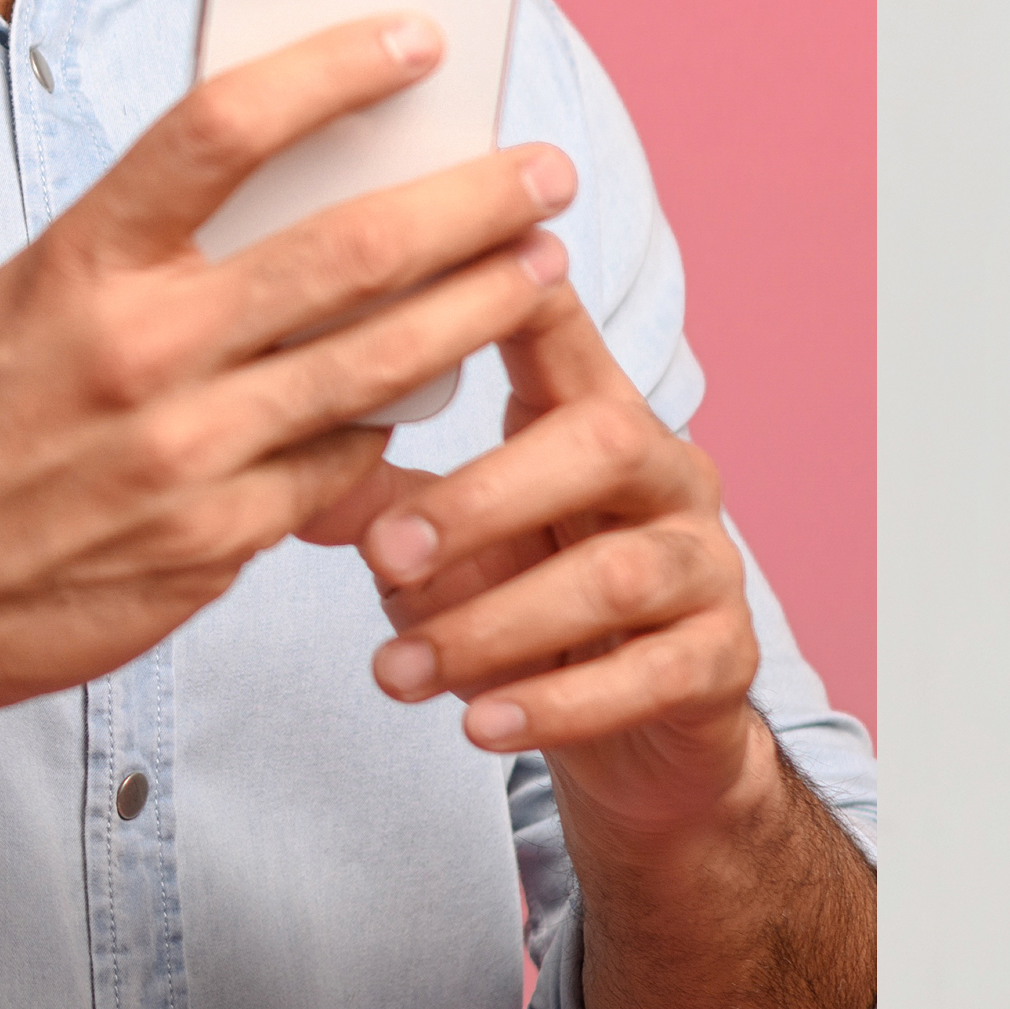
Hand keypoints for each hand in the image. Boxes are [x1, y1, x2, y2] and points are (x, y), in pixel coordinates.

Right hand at [0, 14, 580, 1008]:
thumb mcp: (26, 301)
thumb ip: (144, 245)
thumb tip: (289, 177)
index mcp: (81, 261)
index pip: (222, 127)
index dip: (332, 71)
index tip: (419, 40)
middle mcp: (135, 346)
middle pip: (344, 247)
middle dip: (468, 203)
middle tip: (542, 172)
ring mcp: (183, 450)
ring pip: (375, 361)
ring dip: (477, 310)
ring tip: (540, 269)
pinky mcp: (216, 540)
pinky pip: (339, 469)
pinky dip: (390, 432)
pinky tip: (433, 406)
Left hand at [338, 294, 870, 1008]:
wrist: (641, 737)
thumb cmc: (528, 604)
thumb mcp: (449, 549)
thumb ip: (386, 507)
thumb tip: (284, 475)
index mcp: (594, 414)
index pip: (558, 329)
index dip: (509, 293)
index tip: (439, 271)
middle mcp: (666, 471)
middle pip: (602, 444)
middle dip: (483, 499)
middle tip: (382, 555)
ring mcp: (708, 563)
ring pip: (620, 574)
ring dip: (497, 625)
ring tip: (401, 671)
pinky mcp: (725, 658)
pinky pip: (653, 675)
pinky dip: (558, 705)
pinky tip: (481, 726)